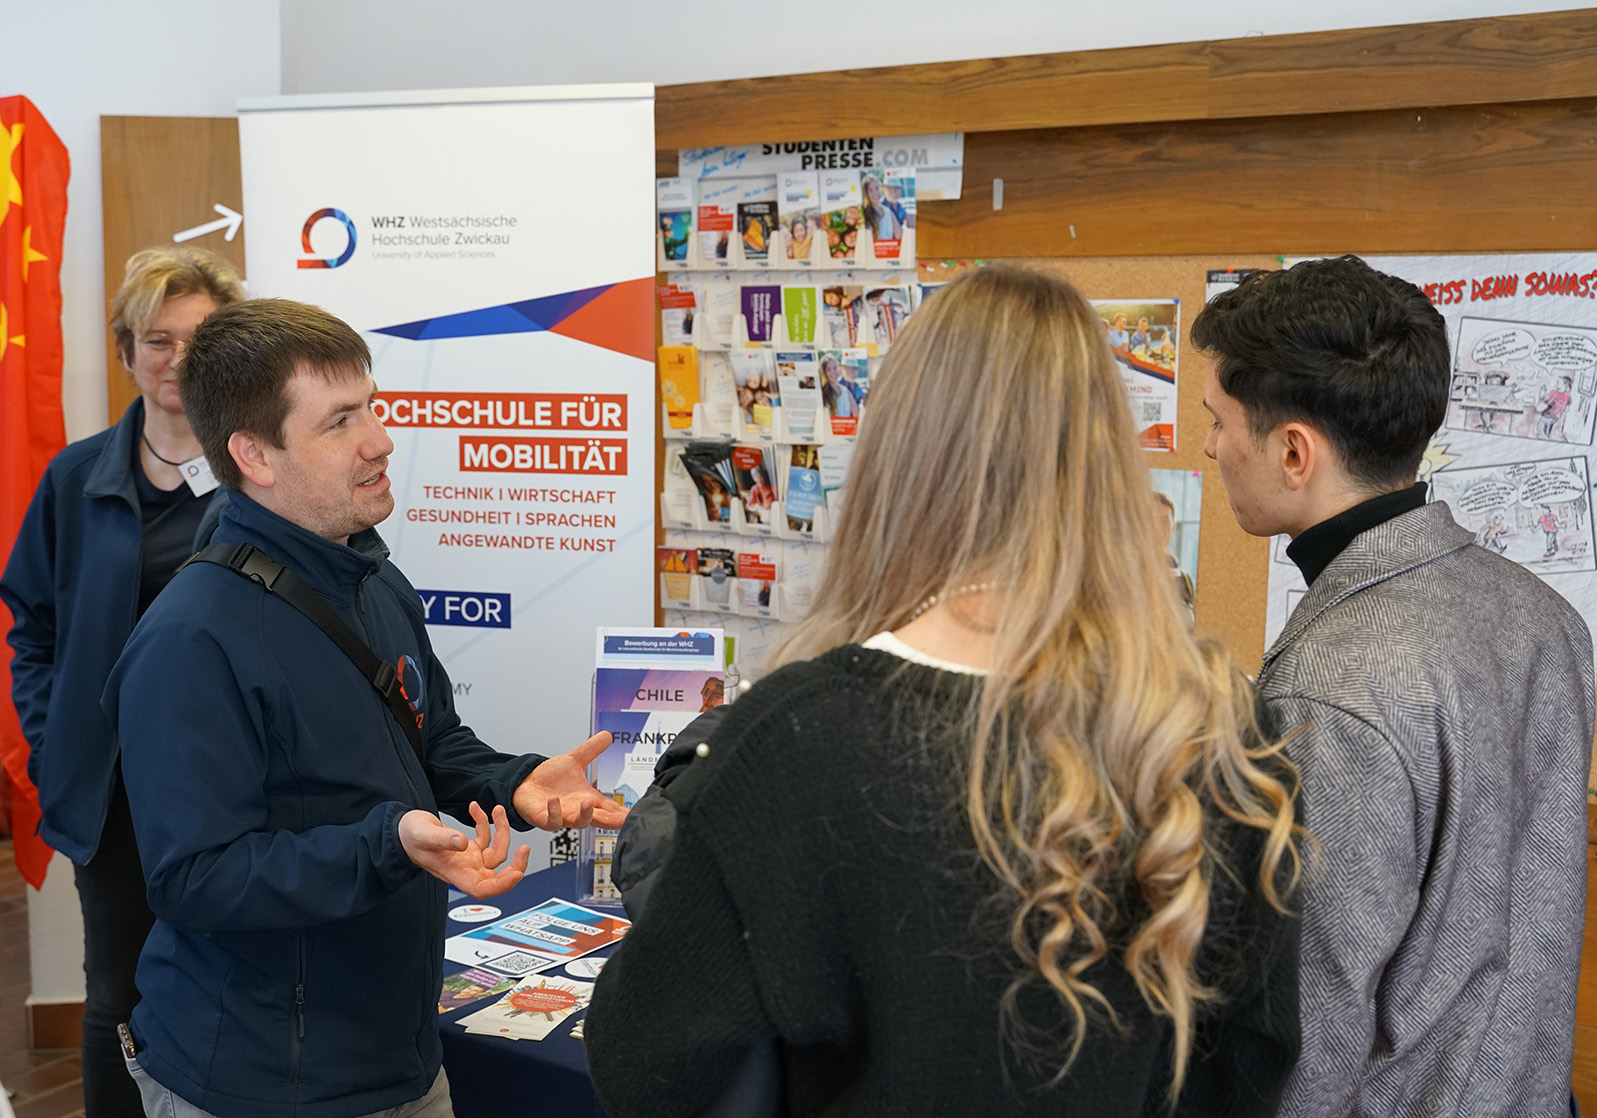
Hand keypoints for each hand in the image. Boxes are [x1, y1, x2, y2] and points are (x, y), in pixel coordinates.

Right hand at [398, 802, 529, 898]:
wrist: (401, 831)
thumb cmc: (408, 836)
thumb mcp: (425, 834)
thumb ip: (444, 838)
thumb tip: (462, 843)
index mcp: (455, 873)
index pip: (483, 889)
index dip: (502, 885)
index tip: (516, 873)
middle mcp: (465, 869)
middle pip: (497, 877)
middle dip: (515, 864)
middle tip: (525, 848)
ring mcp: (468, 859)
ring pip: (496, 853)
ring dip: (501, 831)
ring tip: (497, 809)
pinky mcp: (468, 848)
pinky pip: (485, 838)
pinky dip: (485, 822)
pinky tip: (475, 808)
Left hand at [513, 731, 628, 830]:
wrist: (525, 784)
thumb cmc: (550, 778)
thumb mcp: (574, 761)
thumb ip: (592, 749)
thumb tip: (607, 735)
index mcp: (589, 799)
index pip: (611, 809)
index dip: (624, 813)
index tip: (636, 815)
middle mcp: (578, 810)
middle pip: (601, 820)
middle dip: (612, 821)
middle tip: (623, 819)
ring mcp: (563, 816)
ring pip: (579, 822)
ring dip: (585, 815)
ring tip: (588, 803)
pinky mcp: (545, 818)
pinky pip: (552, 820)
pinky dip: (554, 812)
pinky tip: (555, 800)